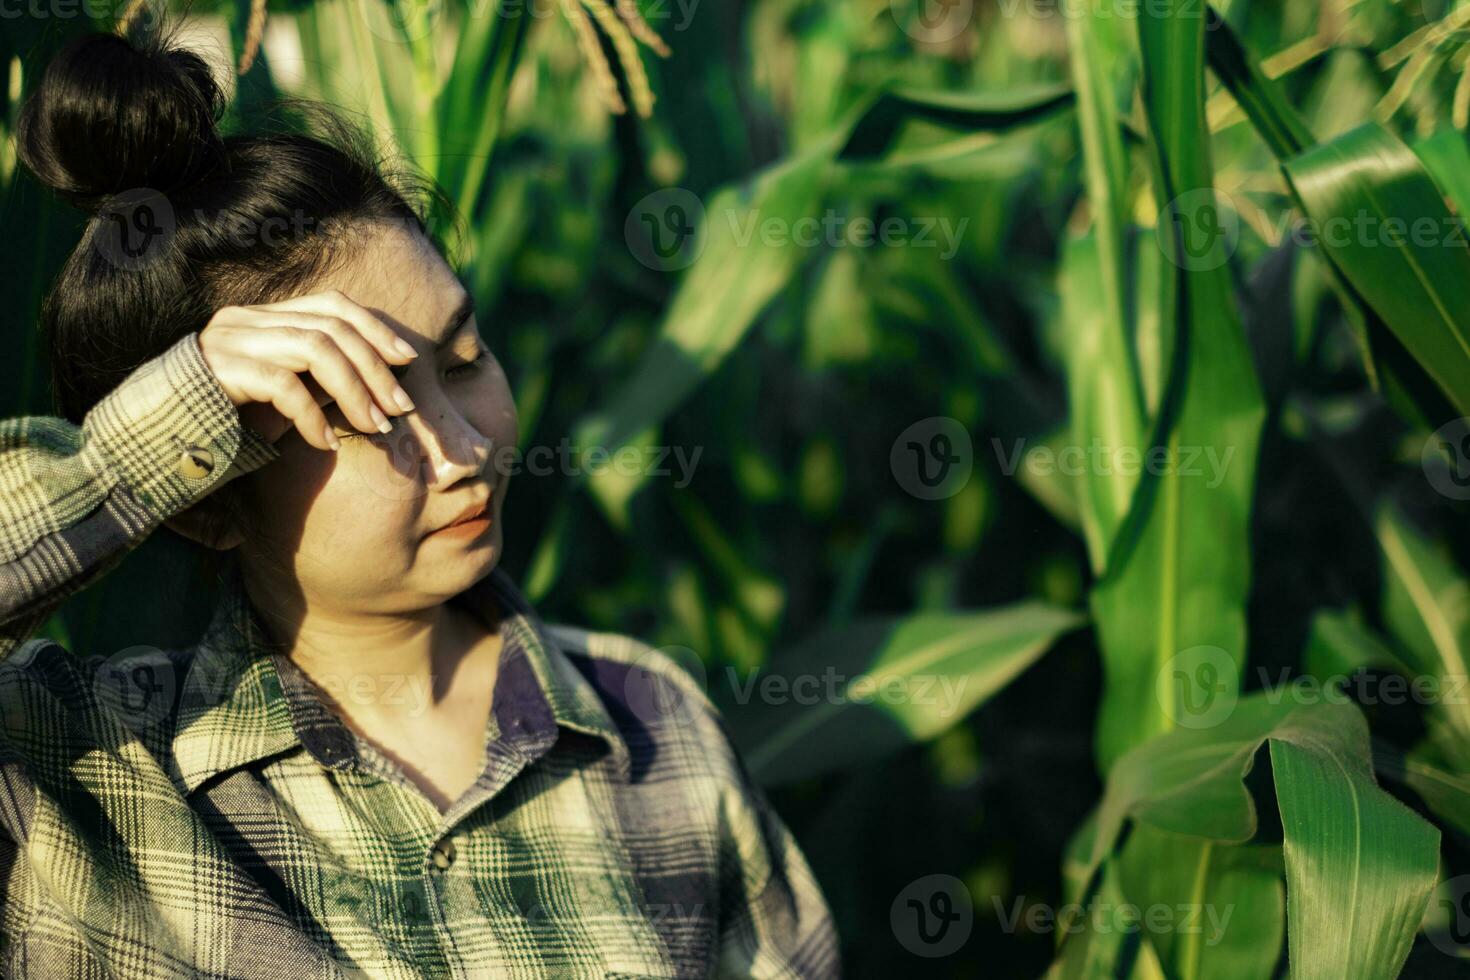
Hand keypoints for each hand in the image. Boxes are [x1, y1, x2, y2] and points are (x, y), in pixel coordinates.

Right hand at [197, 289, 418, 450]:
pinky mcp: (218, 370)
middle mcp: (246, 319)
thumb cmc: (220, 426)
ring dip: (354, 391)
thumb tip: (377, 391)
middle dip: (375, 367)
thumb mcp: (279, 398)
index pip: (331, 304)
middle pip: (332, 326)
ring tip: (374, 428)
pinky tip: (326, 444)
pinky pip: (283, 384)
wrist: (147, 443)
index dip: (375, 329)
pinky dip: (312, 416)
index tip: (408, 361)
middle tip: (400, 409)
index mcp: (262, 317)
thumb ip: (315, 382)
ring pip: (315, 348)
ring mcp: (230, 341)